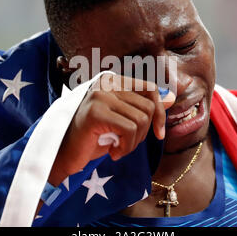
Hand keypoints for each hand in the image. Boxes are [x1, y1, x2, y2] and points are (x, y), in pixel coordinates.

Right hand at [49, 74, 174, 184]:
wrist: (66, 155)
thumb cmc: (95, 138)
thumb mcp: (123, 120)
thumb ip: (144, 107)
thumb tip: (171, 96)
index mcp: (113, 80)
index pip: (150, 89)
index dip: (160, 113)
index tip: (158, 134)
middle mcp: (106, 82)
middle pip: (148, 107)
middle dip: (143, 134)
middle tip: (126, 145)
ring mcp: (100, 95)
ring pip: (141, 120)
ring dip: (133, 143)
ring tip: (118, 148)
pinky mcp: (95, 111)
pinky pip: (129, 130)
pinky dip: (126, 147)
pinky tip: (112, 152)